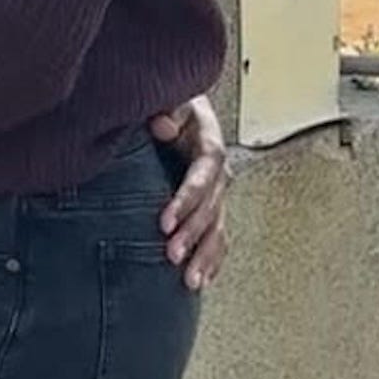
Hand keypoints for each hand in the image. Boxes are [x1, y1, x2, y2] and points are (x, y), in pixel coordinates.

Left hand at [150, 96, 228, 290]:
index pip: (203, 174)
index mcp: (209, 143)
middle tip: (172, 256)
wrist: (178, 109)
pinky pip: (216, 234)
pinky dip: (212, 258)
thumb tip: (162, 124)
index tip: (164, 222)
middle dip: (193, 234)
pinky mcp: (210, 205)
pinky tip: (203, 279)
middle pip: (211, 207)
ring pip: (217, 227)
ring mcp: (217, 191)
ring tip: (190, 281)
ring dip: (205, 255)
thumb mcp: (170, 97)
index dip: (186, 199)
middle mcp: (217, 171)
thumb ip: (167, 109)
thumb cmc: (168, 103)